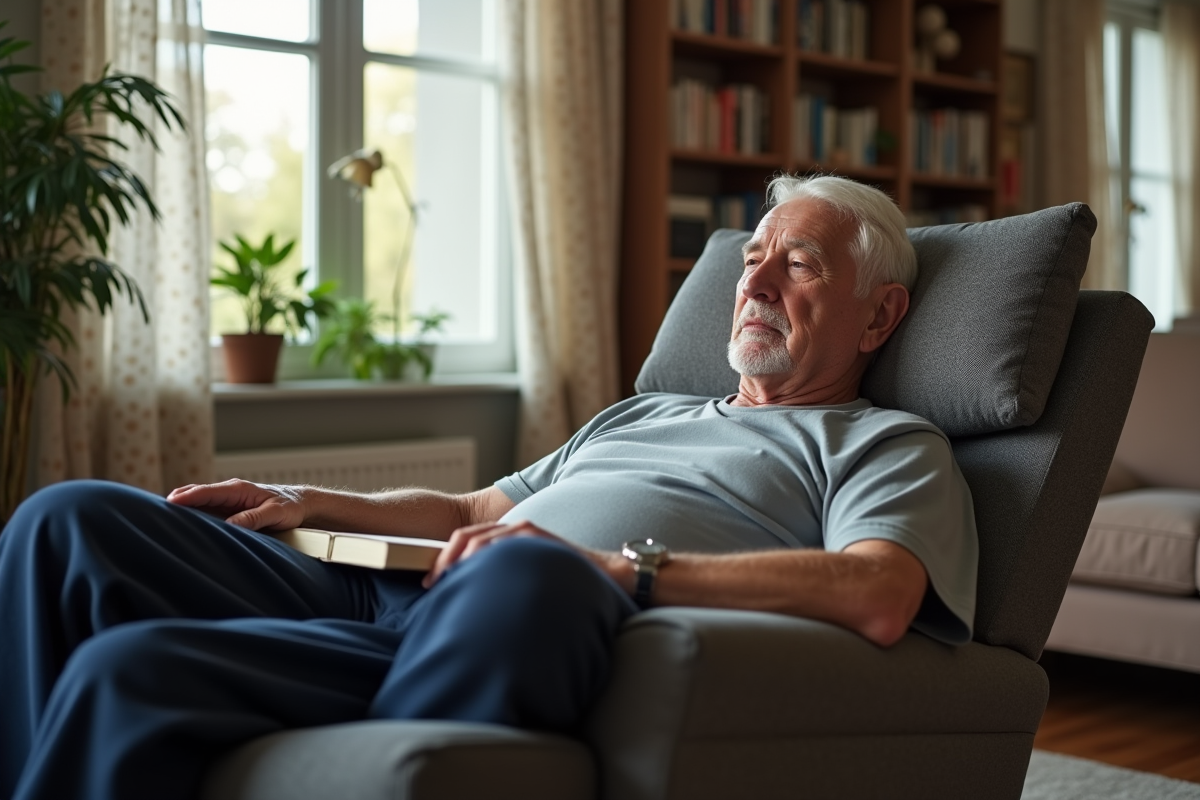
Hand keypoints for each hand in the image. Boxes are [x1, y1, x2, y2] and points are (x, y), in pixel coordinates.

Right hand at [167, 479, 307, 530]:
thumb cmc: (289, 507)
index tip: (168, 502)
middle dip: (175, 501)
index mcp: (238, 489)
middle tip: (151, 512)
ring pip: (197, 502)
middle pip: (195, 494)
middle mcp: (228, 492)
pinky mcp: (227, 510)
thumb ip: (254, 518)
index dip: (186, 497)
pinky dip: (190, 515)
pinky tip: (178, 525)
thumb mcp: (276, 513)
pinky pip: (204, 511)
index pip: (206, 492)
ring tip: (157, 519)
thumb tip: (231, 526)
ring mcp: (226, 501)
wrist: (298, 504)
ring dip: (180, 509)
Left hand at [422, 519, 613, 588]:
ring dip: (459, 561)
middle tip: (434, 586)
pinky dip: (482, 557)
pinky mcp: (535, 536)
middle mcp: (514, 530)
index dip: (445, 560)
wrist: (607, 574)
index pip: (467, 542)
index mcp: (509, 539)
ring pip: (480, 540)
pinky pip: (501, 542)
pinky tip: (473, 574)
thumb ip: (507, 582)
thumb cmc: (567, 585)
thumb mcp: (529, 579)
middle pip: (467, 537)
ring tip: (449, 583)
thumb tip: (479, 606)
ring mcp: (524, 531)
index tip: (433, 583)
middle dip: (445, 560)